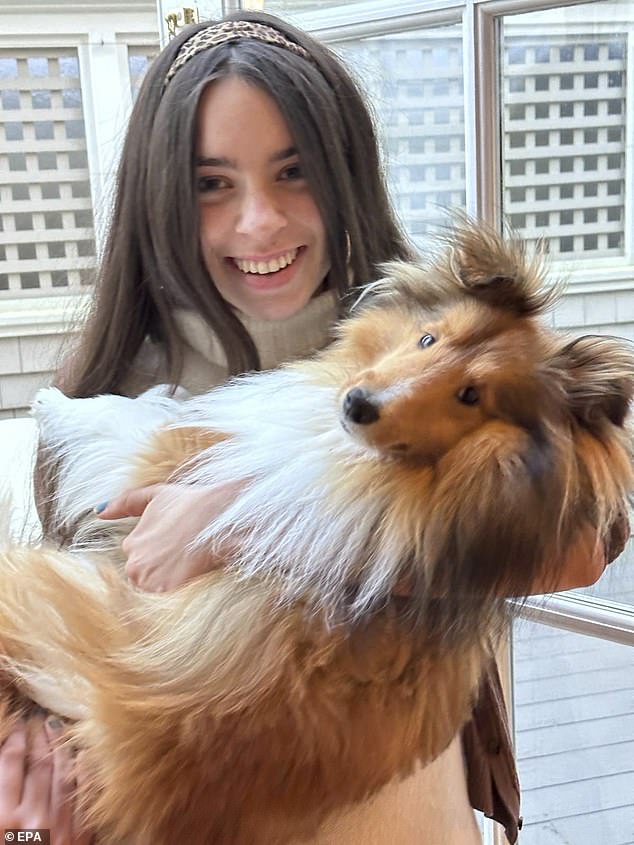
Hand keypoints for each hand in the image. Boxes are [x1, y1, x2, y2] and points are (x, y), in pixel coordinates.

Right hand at [0, 716, 91, 843]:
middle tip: (39, 717)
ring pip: (64, 773)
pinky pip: (85, 794)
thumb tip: (6, 764)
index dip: (15, 737)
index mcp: (3, 818)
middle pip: (39, 764)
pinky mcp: (80, 836)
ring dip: (60, 746)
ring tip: (57, 726)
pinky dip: (84, 771)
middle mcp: (33, 818)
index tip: (18, 722)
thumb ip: (0, 796)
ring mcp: (60, 825)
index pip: (10, 763)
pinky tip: (82, 754)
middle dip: (39, 737)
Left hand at [97, 482, 241, 591]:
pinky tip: (191, 575)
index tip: (178, 544)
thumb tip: (98, 512)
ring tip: (188, 563)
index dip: (163, 552)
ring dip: (170, 580)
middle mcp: (133, 566)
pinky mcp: (166, 593)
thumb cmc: (190, 504)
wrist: (218, 519)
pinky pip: (168, 601)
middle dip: (163, 568)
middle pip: (147, 576)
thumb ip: (123, 503)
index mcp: (130, 545)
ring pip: (156, 589)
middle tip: (184, 554)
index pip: (142, 559)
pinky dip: (179, 591)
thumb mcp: (154, 495)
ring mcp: (149, 582)